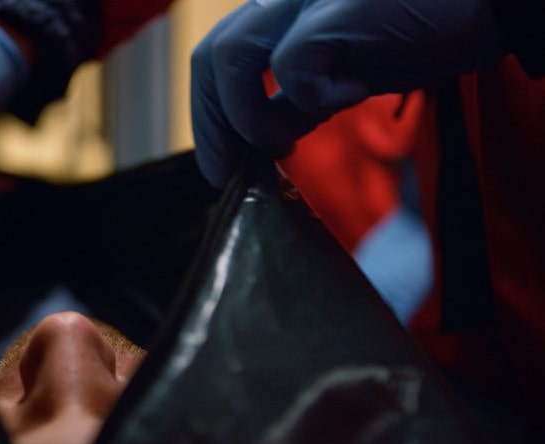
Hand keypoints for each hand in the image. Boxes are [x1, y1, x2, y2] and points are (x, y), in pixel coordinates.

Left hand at [191, 0, 506, 186]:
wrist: (488, 3)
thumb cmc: (420, 31)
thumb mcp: (345, 74)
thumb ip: (299, 103)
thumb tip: (263, 145)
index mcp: (277, 13)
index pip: (214, 62)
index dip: (208, 118)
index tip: (222, 167)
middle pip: (210, 59)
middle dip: (213, 128)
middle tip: (231, 173)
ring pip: (231, 57)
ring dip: (251, 117)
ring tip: (288, 140)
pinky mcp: (339, 8)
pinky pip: (293, 62)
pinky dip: (313, 94)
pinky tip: (353, 94)